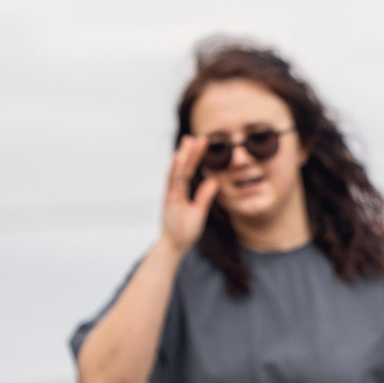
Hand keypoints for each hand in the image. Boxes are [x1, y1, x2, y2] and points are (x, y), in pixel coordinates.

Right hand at [160, 135, 218, 254]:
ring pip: (176, 171)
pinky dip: (175, 168)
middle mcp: (174, 190)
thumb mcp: (199, 211)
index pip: (189, 170)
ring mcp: (171, 194)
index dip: (196, 156)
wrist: (174, 246)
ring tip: (189, 140)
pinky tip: (179, 156)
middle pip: (182, 167)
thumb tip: (214, 181)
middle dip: (190, 151)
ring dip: (183, 155)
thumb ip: (205, 195)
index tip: (203, 143)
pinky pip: (172, 181)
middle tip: (198, 135)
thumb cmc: (185, 231)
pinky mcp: (169, 200)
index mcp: (181, 191)